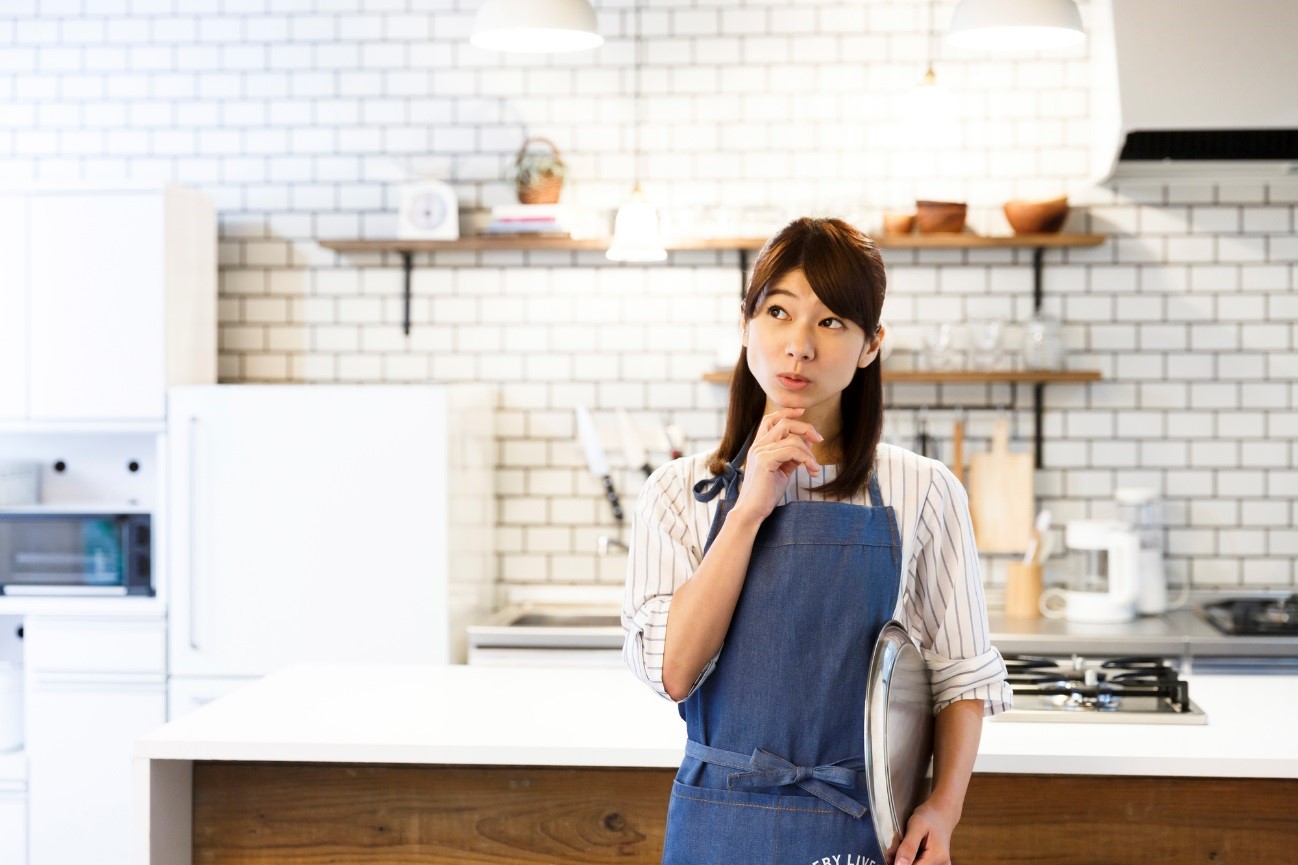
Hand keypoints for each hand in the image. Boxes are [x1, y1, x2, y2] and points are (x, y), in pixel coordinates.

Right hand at [731, 407, 822, 524]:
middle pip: (785, 424)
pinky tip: (812, 471)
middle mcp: (757, 446)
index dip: (787, 412)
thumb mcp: (783, 470)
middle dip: (806, 429)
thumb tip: (808, 443)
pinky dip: (807, 459)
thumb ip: (792, 455)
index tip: (802, 411)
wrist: (752, 511)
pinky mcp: (764, 461)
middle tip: (819, 440)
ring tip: (814, 468)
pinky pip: (792, 451)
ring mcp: (760, 452)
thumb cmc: (766, 493)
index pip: (771, 420)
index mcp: (759, 446)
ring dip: (809, 453)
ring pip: (793, 439)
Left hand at [892, 798, 957, 864]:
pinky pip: (919, 863)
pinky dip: (910, 857)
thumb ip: (908, 846)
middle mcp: (941, 864)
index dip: (899, 861)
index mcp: (937, 857)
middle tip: (898, 842)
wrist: (942, 813)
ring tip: (904, 842)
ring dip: (905, 857)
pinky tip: (909, 847)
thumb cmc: (929, 816)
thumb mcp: (916, 826)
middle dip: (901, 858)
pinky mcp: (937, 864)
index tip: (893, 848)